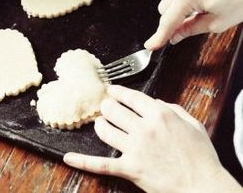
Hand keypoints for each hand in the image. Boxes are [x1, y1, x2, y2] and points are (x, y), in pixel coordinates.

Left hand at [63, 85, 239, 192]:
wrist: (204, 186)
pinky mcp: (130, 169)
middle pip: (113, 109)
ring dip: (100, 124)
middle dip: (107, 105)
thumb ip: (173, 108)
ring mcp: (135, 148)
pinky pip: (102, 164)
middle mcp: (144, 128)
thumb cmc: (200, 154)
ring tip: (100, 122)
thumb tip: (155, 101)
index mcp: (159, 114)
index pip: (130, 96)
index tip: (111, 89)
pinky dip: (83, 161)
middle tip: (106, 106)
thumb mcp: (192, 123)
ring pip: (105, 129)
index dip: (117, 91)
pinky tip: (69, 157)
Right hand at [144, 0, 242, 49]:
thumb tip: (175, 37)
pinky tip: (198, 7)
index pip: (167, 21)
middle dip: (171, 23)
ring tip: (198, 16)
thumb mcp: (217, 22)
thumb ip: (190, 30)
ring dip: (176, 13)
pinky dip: (182, 4)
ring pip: (169, 3)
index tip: (150, 46)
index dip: (159, 37)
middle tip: (183, 33)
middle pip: (163, 11)